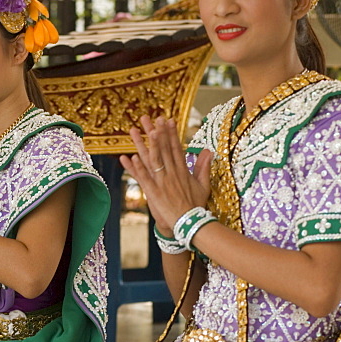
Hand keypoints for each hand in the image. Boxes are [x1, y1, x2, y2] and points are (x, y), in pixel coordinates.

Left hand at [120, 115, 212, 231]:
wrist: (191, 224)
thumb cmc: (196, 206)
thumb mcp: (203, 185)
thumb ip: (204, 167)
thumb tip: (209, 151)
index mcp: (183, 171)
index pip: (176, 147)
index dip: (171, 133)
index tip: (168, 120)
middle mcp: (173, 173)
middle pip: (163, 149)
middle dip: (157, 132)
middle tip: (151, 117)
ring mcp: (163, 182)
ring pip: (153, 160)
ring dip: (145, 145)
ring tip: (139, 130)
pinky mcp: (155, 192)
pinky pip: (144, 178)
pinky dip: (137, 168)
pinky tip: (131, 157)